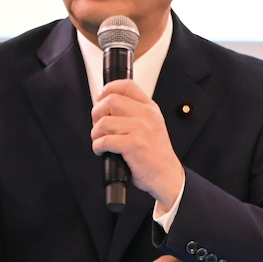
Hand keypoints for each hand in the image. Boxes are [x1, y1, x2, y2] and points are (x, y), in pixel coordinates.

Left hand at [91, 79, 185, 206]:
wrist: (167, 175)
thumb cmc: (155, 154)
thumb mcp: (151, 126)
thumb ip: (133, 113)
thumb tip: (104, 106)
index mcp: (150, 108)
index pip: (127, 86)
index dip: (108, 89)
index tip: (101, 98)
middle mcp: (146, 115)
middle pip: (111, 101)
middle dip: (97, 113)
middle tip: (98, 126)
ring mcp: (141, 129)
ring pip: (104, 121)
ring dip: (95, 133)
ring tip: (100, 140)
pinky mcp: (134, 144)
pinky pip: (105, 140)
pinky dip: (98, 147)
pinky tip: (102, 151)